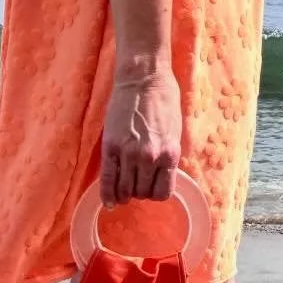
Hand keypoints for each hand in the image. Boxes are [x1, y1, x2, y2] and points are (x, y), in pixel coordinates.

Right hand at [101, 68, 181, 207]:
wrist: (144, 79)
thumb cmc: (164, 100)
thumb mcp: (175, 132)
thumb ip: (168, 155)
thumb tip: (161, 176)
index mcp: (170, 154)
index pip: (163, 193)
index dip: (156, 193)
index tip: (152, 188)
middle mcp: (150, 157)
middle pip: (143, 193)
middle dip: (140, 191)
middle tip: (137, 182)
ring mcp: (129, 153)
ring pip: (126, 190)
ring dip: (125, 192)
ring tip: (124, 186)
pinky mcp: (110, 147)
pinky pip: (107, 180)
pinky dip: (107, 194)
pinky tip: (109, 203)